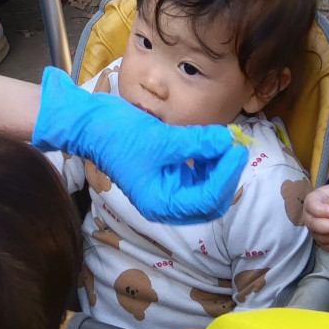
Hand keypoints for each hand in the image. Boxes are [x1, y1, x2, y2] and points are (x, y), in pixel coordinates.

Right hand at [32, 67, 247, 223]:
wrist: (91, 124)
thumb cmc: (119, 135)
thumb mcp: (161, 139)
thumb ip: (197, 142)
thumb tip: (228, 140)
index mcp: (161, 204)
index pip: (207, 200)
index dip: (226, 175)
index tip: (237, 148)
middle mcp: (165, 203)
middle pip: (210, 201)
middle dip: (225, 175)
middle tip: (235, 146)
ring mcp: (166, 190)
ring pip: (206, 188)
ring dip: (218, 167)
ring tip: (222, 141)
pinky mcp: (167, 175)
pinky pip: (196, 175)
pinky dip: (206, 161)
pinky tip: (208, 142)